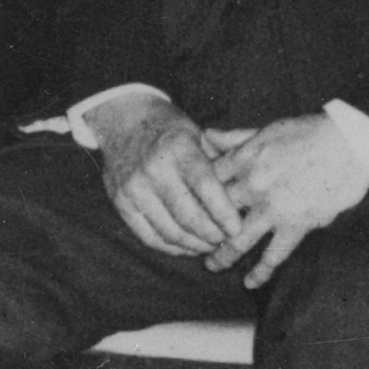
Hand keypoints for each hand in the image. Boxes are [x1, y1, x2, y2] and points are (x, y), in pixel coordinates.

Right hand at [92, 95, 250, 263]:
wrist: (124, 120)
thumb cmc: (171, 129)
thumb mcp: (198, 132)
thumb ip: (222, 158)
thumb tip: (248, 191)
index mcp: (178, 148)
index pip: (205, 186)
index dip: (223, 212)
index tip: (238, 229)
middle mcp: (153, 169)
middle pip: (187, 215)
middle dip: (211, 234)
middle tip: (228, 241)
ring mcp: (133, 188)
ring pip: (169, 231)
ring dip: (194, 245)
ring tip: (211, 245)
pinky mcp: (120, 203)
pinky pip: (149, 237)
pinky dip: (172, 247)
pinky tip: (188, 247)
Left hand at [204, 114, 368, 286]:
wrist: (352, 145)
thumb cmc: (311, 132)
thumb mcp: (268, 128)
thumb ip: (235, 137)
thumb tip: (206, 135)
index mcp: (245, 159)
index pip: (204, 181)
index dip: (191, 196)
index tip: (186, 208)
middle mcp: (253, 185)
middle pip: (213, 215)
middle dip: (200, 231)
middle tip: (192, 243)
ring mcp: (274, 207)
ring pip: (236, 241)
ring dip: (221, 257)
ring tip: (212, 265)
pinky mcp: (296, 225)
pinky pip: (273, 256)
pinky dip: (260, 272)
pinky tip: (251, 283)